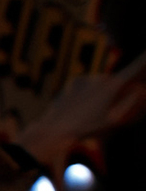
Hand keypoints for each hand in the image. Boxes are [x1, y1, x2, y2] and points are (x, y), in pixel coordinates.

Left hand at [17, 54, 145, 173]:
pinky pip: (87, 86)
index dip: (144, 61)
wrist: (54, 129)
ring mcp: (87, 78)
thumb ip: (133, 104)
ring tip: (89, 113)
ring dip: (101, 95)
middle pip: (118, 82)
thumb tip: (142, 90)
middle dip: (119, 92)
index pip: (137, 67)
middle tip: (109, 111)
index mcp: (114, 86)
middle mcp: (102, 77)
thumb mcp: (115, 120)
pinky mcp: (75, 81)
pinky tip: (79, 107)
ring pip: (102, 85)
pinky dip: (88, 94)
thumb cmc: (87, 128)